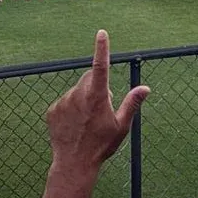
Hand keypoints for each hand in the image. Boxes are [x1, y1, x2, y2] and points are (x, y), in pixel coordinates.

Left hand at [46, 30, 149, 169]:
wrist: (74, 164)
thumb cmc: (101, 145)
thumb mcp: (121, 126)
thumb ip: (132, 104)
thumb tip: (145, 88)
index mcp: (97, 96)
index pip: (100, 66)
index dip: (102, 48)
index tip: (102, 33)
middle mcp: (78, 95)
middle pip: (89, 78)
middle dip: (96, 86)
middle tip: (102, 109)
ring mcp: (63, 102)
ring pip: (76, 91)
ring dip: (83, 99)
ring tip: (86, 122)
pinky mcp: (52, 110)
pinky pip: (65, 101)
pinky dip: (71, 108)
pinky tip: (74, 126)